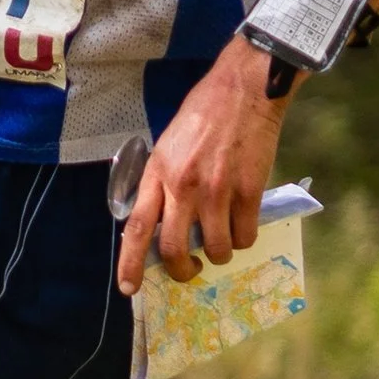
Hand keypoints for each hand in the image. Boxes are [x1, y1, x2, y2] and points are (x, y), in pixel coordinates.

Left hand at [117, 38, 288, 291]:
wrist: (243, 90)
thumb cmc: (203, 114)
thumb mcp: (168, 144)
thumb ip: (163, 181)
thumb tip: (164, 222)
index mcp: (158, 172)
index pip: (137, 227)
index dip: (131, 263)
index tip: (129, 289)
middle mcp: (184, 186)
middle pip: (175, 249)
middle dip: (182, 271)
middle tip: (190, 270)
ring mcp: (217, 190)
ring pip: (216, 249)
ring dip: (219, 255)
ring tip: (222, 240)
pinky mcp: (248, 191)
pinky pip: (244, 235)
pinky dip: (243, 239)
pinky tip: (242, 225)